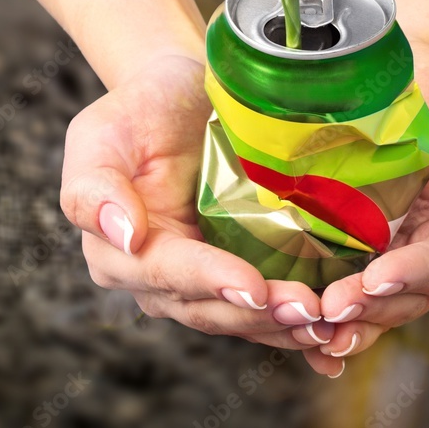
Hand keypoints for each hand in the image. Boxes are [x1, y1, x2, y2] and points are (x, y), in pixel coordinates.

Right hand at [61, 54, 329, 352]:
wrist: (180, 95)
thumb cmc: (137, 109)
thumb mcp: (99, 135)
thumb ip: (95, 189)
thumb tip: (123, 237)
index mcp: (117, 253)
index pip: (167, 272)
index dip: (211, 281)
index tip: (252, 287)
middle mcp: (157, 279)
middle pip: (209, 307)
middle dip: (258, 313)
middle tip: (308, 309)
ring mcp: (200, 282)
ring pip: (241, 318)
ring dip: (284, 325)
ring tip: (329, 321)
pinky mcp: (237, 274)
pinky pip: (264, 309)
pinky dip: (295, 323)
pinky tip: (333, 332)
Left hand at [303, 40, 428, 375]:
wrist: (381, 66)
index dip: (414, 273)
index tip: (377, 278)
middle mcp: (422, 249)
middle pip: (405, 296)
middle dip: (369, 306)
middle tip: (329, 309)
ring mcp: (379, 250)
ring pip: (369, 303)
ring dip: (343, 321)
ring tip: (311, 327)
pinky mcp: (339, 243)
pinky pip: (334, 285)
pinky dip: (320, 317)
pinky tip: (298, 334)